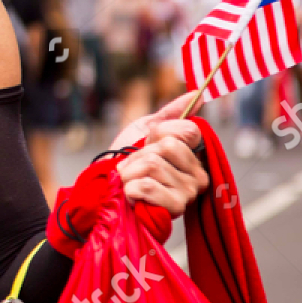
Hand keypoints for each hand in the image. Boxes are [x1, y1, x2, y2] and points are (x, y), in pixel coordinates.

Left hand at [111, 92, 208, 217]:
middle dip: (139, 153)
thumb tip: (197, 94)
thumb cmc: (125, 160)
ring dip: (130, 172)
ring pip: (153, 164)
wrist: (103, 191)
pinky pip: (147, 186)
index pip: (188, 129)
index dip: (159, 133)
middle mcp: (199, 174)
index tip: (148, 143)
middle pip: (168, 146)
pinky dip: (129, 188)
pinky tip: (131, 196)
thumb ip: (171, 113)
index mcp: (194, 154)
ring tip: (129, 181)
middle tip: (133, 167)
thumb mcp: (145, 130)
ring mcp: (189, 192)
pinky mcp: (175, 208)